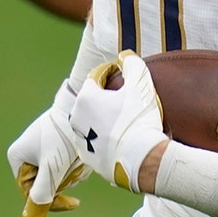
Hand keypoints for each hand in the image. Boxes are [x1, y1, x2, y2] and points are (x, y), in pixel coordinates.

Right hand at [6, 80, 90, 216]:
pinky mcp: (58, 141)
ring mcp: (43, 146)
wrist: (82, 105)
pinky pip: (68, 162)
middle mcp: (27, 152)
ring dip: (74, 169)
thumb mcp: (52, 168)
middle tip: (76, 163)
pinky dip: (78, 160)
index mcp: (18, 157)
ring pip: (61, 173)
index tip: (73, 203)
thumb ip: (42, 194)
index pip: (32, 192)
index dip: (53, 200)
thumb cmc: (64, 135)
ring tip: (81, 153)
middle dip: (66, 178)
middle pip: (48, 183)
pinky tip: (84, 150)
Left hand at [70, 51, 167, 192]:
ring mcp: (80, 140)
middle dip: (106, 98)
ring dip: (104, 119)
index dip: (112, 74)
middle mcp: (76, 119)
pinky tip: (123, 139)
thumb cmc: (138, 120)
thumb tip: (126, 57)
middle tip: (127, 101)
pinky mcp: (88, 158)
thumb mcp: (141, 85)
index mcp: (85, 98)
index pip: (97, 78)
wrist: (140, 159)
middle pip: (92, 101)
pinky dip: (106, 139)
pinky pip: (96, 142)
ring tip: (126, 122)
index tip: (125, 77)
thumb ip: (133, 65)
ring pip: (92, 122)